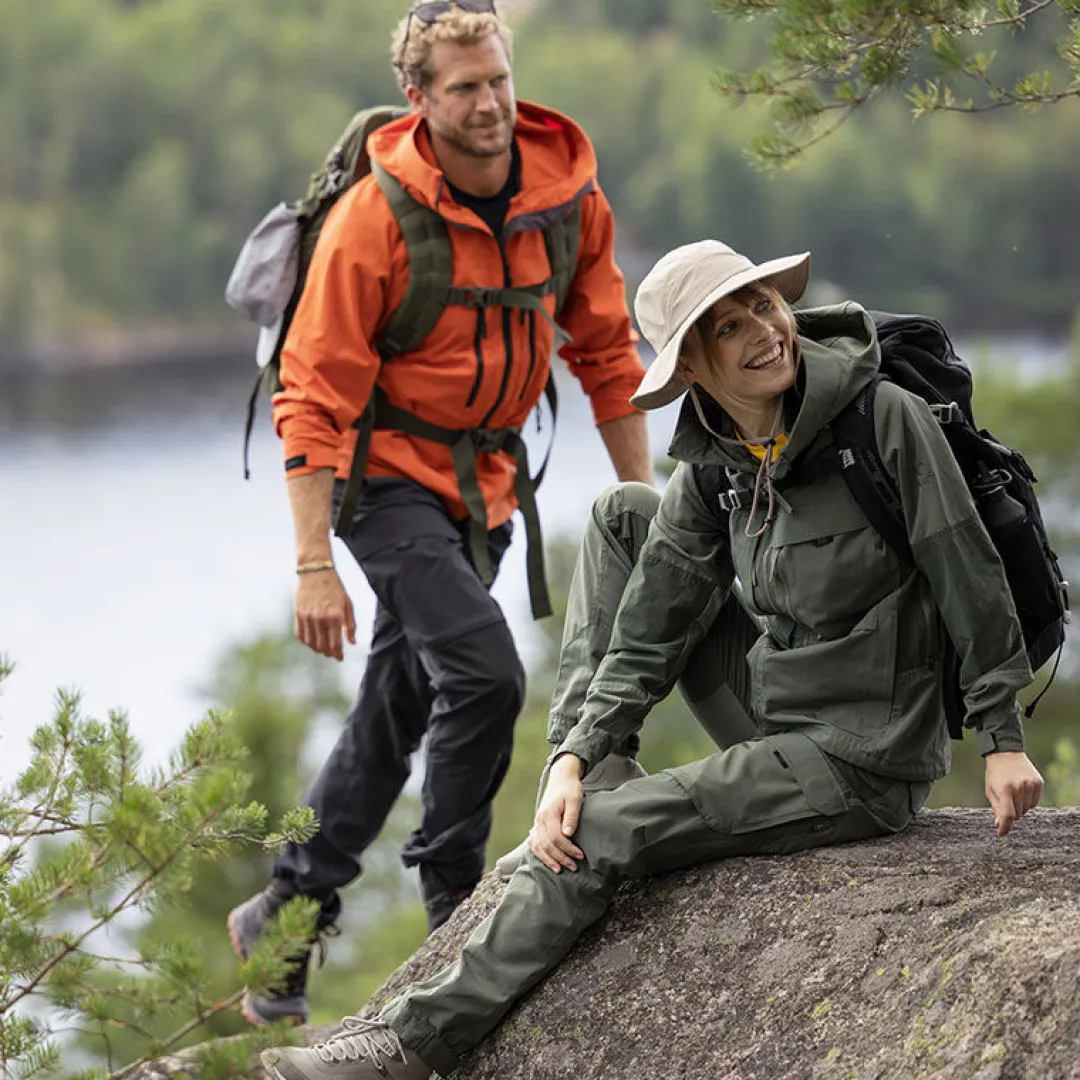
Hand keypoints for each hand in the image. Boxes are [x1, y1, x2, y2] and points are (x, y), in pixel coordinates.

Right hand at [294, 570, 355, 660]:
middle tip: (331, 654)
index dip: (338, 654)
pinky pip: (300, 635)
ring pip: (310, 643)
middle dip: (328, 653)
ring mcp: (308, 617)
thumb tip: (352, 642)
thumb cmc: (335, 588)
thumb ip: (350, 625)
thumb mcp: (348, 604)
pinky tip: (311, 642)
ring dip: (317, 649)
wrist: (316, 572)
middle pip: (322, 646)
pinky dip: (306, 642)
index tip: (340, 658)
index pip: (336, 644)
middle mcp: (321, 619)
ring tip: (322, 649)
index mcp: (335, 616)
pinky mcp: (298, 614)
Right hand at [529, 755, 584, 873]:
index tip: (580, 855)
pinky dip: (539, 853)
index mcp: (549, 814)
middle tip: (574, 867)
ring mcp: (537, 822)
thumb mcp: (575, 798)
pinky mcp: (538, 824)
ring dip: (548, 860)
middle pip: (546, 845)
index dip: (568, 849)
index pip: (556, 838)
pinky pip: (534, 842)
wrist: (561, 778)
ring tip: (559, 870)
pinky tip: (546, 860)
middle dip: (560, 858)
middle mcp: (540, 820)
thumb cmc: (570, 788)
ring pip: (538, 846)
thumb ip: (572, 816)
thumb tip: (568, 834)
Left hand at [984, 751, 1042, 836]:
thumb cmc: (995, 773)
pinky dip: (1028, 801)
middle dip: (1011, 812)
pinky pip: (1035, 802)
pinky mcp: (1038, 783)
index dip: (1005, 827)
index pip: (1007, 815)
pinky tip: (1022, 791)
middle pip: (1018, 813)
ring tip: (1013, 793)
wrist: (1006, 752)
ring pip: (1027, 809)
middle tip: (1006, 800)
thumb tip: (1000, 825)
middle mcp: (1019, 787)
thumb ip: (996, 808)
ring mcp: (1030, 785)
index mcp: (1005, 789)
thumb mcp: (990, 789)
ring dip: (1020, 806)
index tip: (1001, 834)